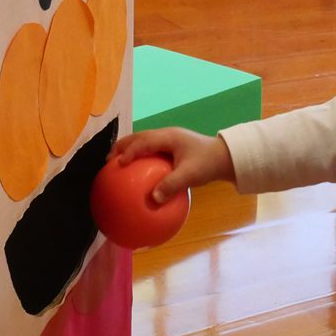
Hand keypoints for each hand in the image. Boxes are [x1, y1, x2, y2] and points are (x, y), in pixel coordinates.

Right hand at [109, 127, 233, 201]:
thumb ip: (172, 185)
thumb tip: (153, 199)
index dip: (128, 151)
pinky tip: (138, 177)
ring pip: (142, 143)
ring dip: (129, 152)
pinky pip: (151, 152)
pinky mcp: (171, 149)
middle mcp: (166, 136)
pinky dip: (140, 160)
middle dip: (121, 148)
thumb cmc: (209, 163)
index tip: (117, 163)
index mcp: (168, 137)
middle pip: (137, 138)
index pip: (143, 141)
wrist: (226, 157)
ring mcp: (168, 141)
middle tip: (108, 162)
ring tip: (117, 166)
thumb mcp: (191, 175)